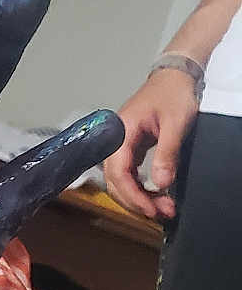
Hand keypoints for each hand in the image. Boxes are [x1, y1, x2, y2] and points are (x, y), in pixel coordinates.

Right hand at [102, 68, 197, 219]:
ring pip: (120, 179)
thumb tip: (162, 183)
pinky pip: (129, 173)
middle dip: (136, 201)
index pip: (117, 171)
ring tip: (162, 207)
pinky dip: (140, 187)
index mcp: (121, 132)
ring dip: (138, 196)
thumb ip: (166, 153)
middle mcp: (116, 140)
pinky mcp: (132, 146)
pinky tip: (155, 194)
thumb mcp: (175, 124)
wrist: (174, 77)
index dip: (132, 194)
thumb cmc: (173, 94)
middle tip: (162, 213)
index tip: (151, 209)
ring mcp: (122, 144)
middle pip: (114, 180)